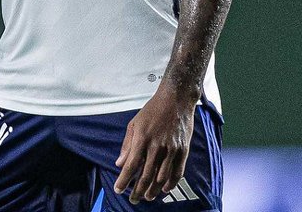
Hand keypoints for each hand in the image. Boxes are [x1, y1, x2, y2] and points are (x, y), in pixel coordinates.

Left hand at [114, 84, 195, 202]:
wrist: (175, 101)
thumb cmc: (152, 111)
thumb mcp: (134, 124)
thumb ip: (127, 145)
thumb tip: (119, 163)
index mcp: (142, 139)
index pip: (131, 165)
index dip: (124, 180)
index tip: (118, 190)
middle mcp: (156, 146)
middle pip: (146, 175)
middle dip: (138, 190)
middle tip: (133, 200)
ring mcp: (171, 149)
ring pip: (161, 176)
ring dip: (153, 190)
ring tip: (147, 197)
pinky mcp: (183, 150)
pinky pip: (177, 171)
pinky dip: (171, 183)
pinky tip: (164, 189)